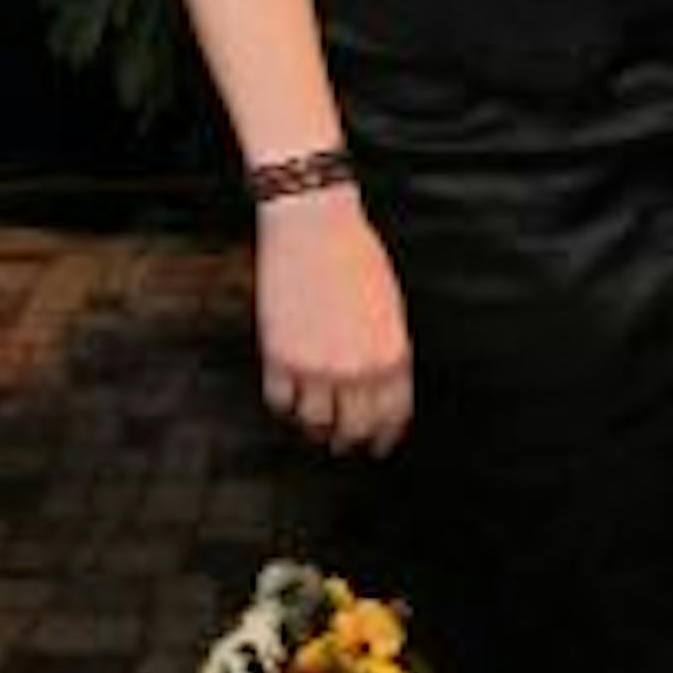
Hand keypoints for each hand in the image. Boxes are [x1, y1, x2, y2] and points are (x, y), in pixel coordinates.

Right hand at [254, 195, 413, 452]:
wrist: (314, 227)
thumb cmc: (356, 256)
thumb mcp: (390, 306)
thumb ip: (387, 349)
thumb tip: (380, 383)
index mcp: (392, 355)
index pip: (393, 416)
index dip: (385, 436)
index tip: (378, 445)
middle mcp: (357, 369)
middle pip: (354, 428)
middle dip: (350, 440)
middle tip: (342, 444)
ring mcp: (316, 367)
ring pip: (314, 423)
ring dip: (314, 428)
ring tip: (313, 425)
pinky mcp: (279, 357)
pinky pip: (280, 402)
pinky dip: (283, 405)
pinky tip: (287, 397)